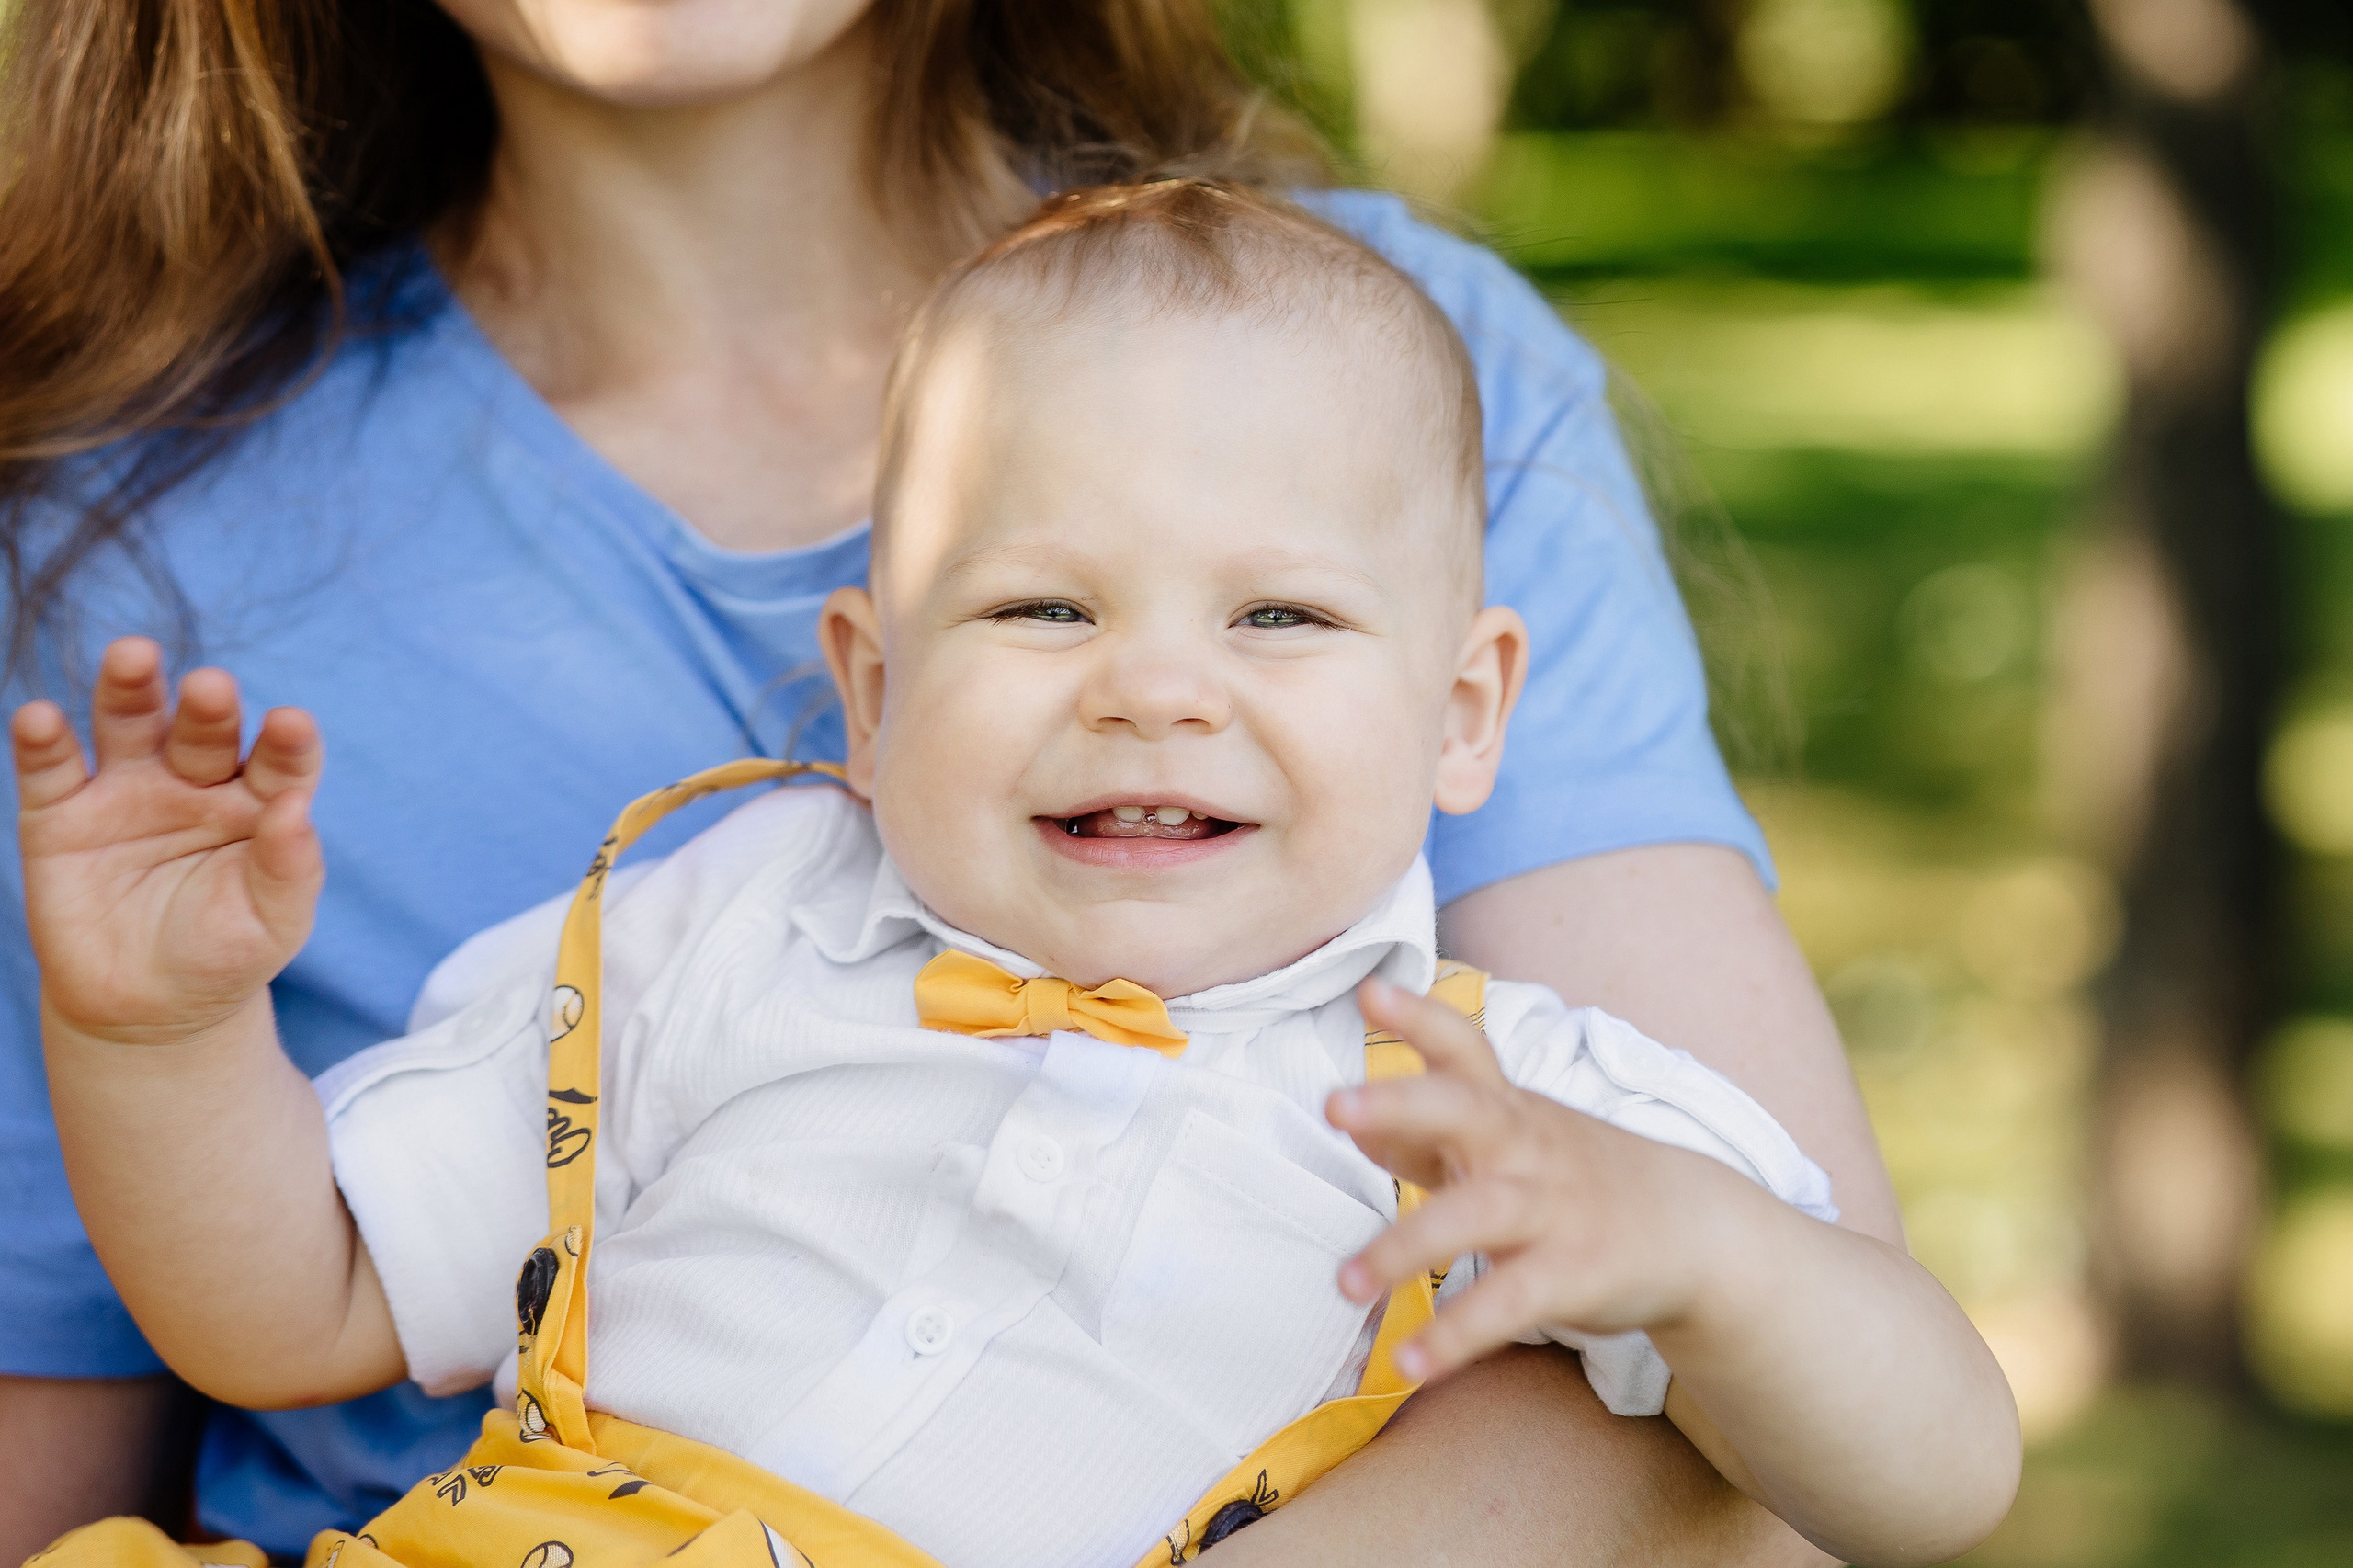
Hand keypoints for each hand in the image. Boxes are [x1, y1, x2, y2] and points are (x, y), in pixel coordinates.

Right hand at [14, 637, 323, 1043]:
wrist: (148, 1007)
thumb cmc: (224, 954)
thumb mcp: (271, 923)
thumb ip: (290, 869)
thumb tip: (298, 811)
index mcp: (258, 801)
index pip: (280, 761)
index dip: (287, 743)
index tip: (292, 725)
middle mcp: (195, 780)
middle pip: (203, 731)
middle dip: (206, 707)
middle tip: (211, 687)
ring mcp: (127, 790)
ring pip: (128, 725)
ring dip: (129, 689)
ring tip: (133, 656)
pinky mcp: (61, 814)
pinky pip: (51, 769)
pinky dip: (43, 741)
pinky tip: (40, 718)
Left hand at [1326, 977, 1754, 1383]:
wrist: (1694, 1229)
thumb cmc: (1572, 1178)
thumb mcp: (1508, 1141)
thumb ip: (1428, 1135)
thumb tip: (1353, 1123)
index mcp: (1507, 1106)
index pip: (1464, 1045)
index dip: (1418, 1016)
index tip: (1371, 990)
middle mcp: (1526, 1145)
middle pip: (1463, 1110)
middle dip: (1400, 1103)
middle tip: (1334, 1105)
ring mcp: (1551, 1208)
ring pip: (1475, 1215)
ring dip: (1403, 1247)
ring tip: (1345, 1283)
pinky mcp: (1573, 1275)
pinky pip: (1507, 1303)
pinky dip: (1456, 1336)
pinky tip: (1409, 1363)